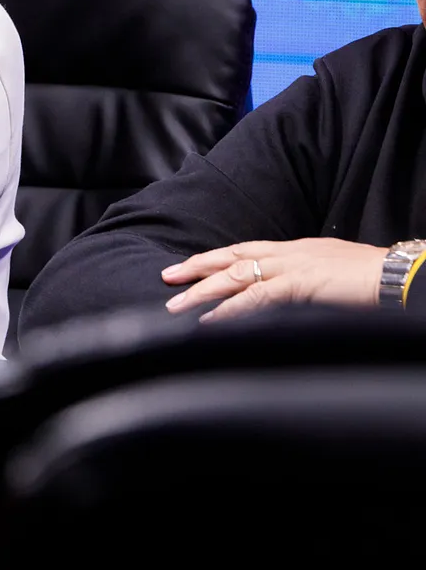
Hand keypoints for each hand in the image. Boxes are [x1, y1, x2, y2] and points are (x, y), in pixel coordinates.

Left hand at [161, 238, 385, 321]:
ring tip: (177, 306)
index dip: (215, 260)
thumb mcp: (330, 276)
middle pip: (233, 258)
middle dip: (197, 268)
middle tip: (167, 279)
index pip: (246, 251)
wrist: (401, 278)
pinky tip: (210, 320)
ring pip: (236, 276)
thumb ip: (303, 283)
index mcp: (297, 250)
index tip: (189, 268)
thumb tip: (282, 298)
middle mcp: (290, 254)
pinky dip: (229, 309)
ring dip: (203, 292)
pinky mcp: (300, 285)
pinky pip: (256, 297)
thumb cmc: (373, 280)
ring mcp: (294, 267)